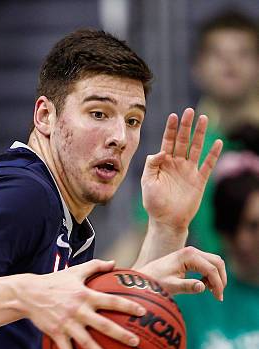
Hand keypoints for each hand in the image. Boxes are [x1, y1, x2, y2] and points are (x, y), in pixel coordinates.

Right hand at [25, 259, 145, 348]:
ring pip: (87, 342)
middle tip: (135, 342)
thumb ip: (95, 266)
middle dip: (121, 334)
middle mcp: (78, 310)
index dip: (128, 305)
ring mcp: (67, 323)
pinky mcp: (56, 333)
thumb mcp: (75, 271)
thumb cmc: (53, 281)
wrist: (28, 294)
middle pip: (103, 324)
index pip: (111, 300)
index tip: (143, 312)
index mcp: (85, 295)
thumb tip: (114, 262)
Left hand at [139, 246, 226, 299]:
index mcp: (189, 256)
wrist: (145, 276)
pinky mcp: (190, 257)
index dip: (218, 284)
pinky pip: (208, 264)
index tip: (218, 298)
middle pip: (217, 262)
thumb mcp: (171, 286)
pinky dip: (210, 274)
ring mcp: (192, 253)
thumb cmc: (156, 281)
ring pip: (214, 262)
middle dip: (220, 279)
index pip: (211, 269)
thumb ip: (187, 286)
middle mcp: (192, 251)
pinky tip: (204, 285)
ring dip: (216, 276)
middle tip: (218, 295)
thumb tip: (203, 287)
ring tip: (211, 292)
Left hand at [141, 108, 222, 229]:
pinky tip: (218, 142)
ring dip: (200, 134)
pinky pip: (208, 165)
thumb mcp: (147, 182)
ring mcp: (189, 171)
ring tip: (203, 118)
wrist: (166, 220)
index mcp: (163, 163)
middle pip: (183, 141)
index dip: (170, 129)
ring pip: (196, 148)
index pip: (168, 142)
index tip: (173, 116)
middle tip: (189, 111)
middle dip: (186, 126)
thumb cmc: (153, 203)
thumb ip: (152, 165)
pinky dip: (213, 154)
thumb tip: (161, 151)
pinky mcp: (199, 180)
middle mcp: (177, 164)